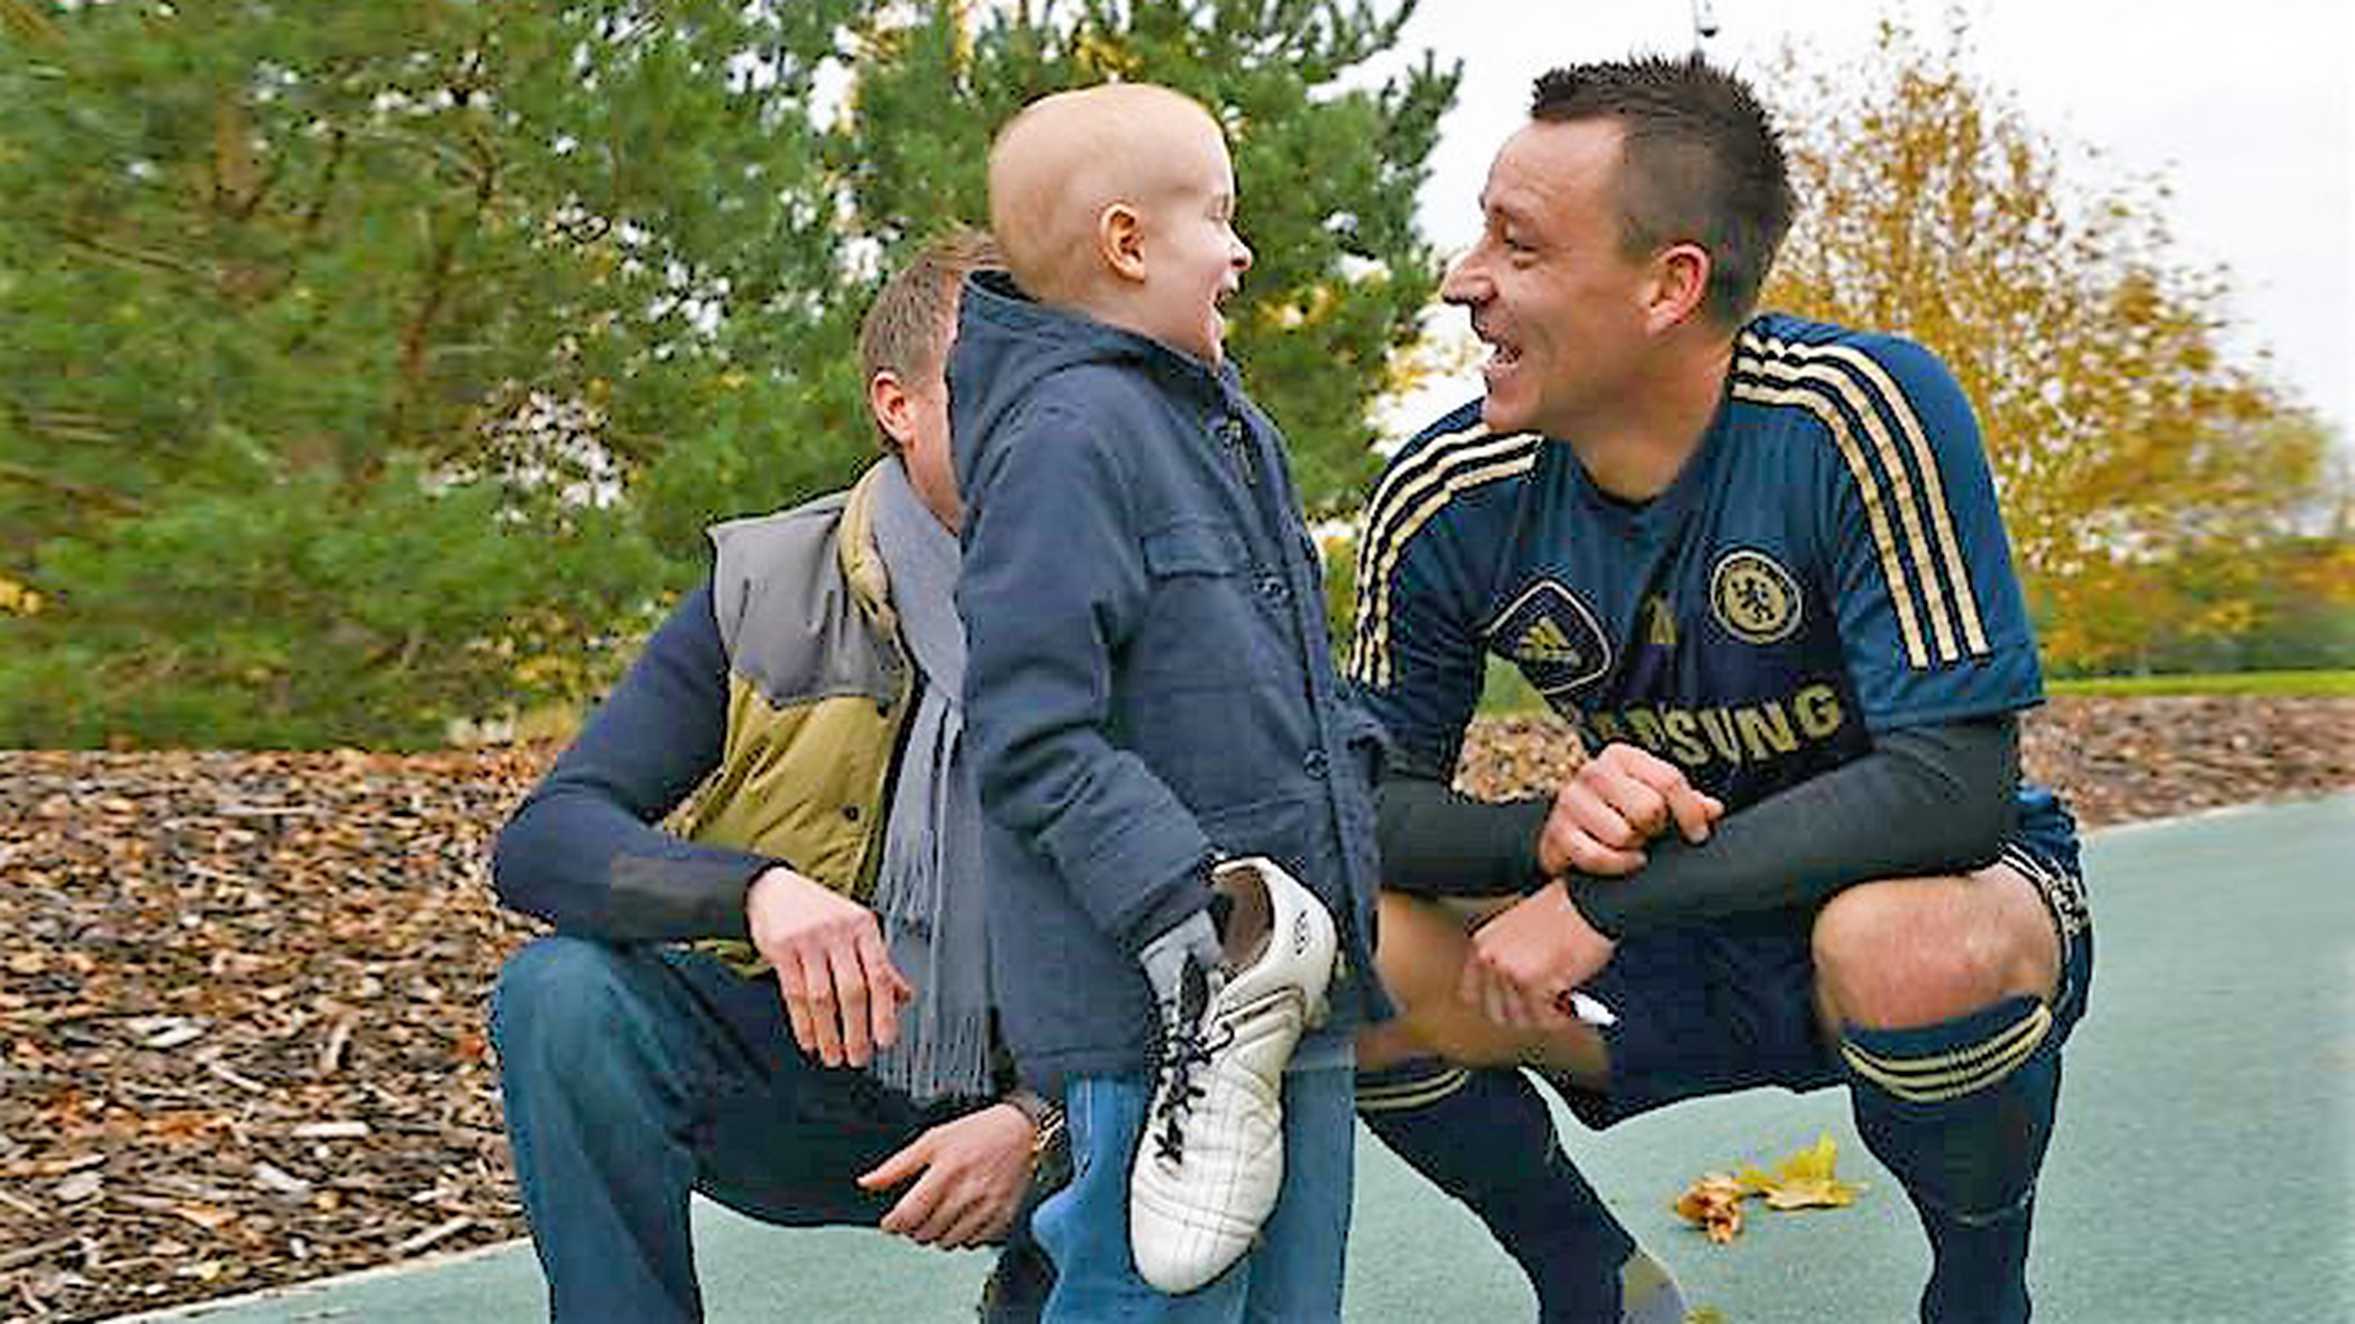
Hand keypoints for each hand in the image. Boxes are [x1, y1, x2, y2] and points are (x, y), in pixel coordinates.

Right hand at [746, 866, 912, 1068]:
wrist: (773, 890)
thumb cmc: (820, 913)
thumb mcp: (855, 929)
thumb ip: (878, 962)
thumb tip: (904, 997)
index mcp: (864, 927)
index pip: (880, 974)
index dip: (884, 1011)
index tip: (886, 1041)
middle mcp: (838, 931)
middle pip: (852, 990)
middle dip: (857, 1030)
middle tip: (859, 1057)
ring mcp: (808, 939)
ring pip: (822, 996)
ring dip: (829, 1033)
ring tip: (834, 1057)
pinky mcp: (781, 948)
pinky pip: (794, 993)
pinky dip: (803, 1023)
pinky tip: (810, 1041)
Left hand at [857, 1102, 1036, 1248]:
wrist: (1022, 1132)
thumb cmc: (976, 1133)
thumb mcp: (932, 1140)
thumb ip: (897, 1165)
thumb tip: (867, 1182)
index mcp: (946, 1171)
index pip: (909, 1215)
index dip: (893, 1224)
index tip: (890, 1222)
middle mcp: (967, 1192)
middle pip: (926, 1233)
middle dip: (913, 1229)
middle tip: (915, 1217)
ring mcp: (987, 1207)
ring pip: (948, 1242)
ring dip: (936, 1235)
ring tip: (938, 1217)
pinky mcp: (1003, 1217)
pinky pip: (973, 1243)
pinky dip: (962, 1236)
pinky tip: (961, 1219)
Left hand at [1458, 883, 1615, 1030]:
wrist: (1589, 901)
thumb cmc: (1565, 911)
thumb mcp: (1521, 931)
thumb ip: (1510, 961)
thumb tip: (1516, 998)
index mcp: (1482, 943)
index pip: (1472, 994)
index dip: (1497, 1006)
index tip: (1517, 1009)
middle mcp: (1489, 958)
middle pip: (1496, 1013)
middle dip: (1523, 1016)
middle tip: (1546, 1013)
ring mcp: (1508, 971)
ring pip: (1521, 1019)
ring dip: (1544, 1018)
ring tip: (1563, 1008)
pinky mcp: (1532, 982)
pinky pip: (1544, 1018)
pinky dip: (1560, 1018)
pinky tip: (1572, 1007)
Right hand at [1536, 742, 1724, 877]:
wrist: (1571, 838)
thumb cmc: (1620, 815)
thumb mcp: (1654, 801)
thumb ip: (1687, 803)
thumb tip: (1713, 810)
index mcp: (1621, 756)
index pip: (1669, 780)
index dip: (1690, 813)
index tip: (1698, 834)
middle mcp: (1593, 771)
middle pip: (1648, 808)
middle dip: (1655, 829)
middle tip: (1650, 834)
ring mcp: (1570, 801)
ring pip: (1624, 835)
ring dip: (1633, 848)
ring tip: (1630, 844)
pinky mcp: (1556, 832)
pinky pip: (1598, 856)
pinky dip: (1617, 865)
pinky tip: (1625, 862)